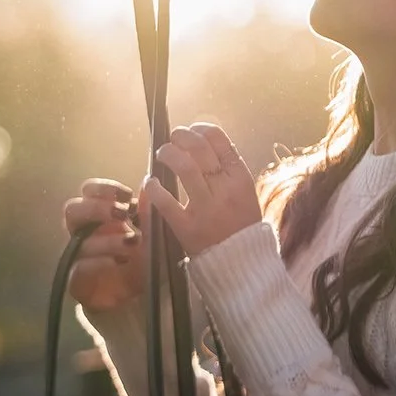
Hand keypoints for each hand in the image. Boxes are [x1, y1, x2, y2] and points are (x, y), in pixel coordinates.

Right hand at [65, 178, 145, 311]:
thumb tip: (146, 184)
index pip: (89, 191)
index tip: (128, 195)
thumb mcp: (154, 234)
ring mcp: (79, 255)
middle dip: (97, 209)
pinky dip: (98, 263)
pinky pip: (79, 268)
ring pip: (79, 240)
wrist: (143, 298)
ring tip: (132, 243)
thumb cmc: (146, 259)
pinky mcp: (77, 279)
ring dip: (107, 239)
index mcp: (100, 214)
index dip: (104, 188)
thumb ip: (149, 211)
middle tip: (122, 214)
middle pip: (72, 209)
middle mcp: (85, 231)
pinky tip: (117, 263)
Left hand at [144, 123, 261, 260]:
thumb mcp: (244, 193)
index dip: (200, 129)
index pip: (220, 140)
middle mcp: (224, 190)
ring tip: (162, 154)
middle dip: (181, 137)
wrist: (243, 266)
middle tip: (173, 139)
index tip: (191, 130)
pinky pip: (165, 201)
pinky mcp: (187, 228)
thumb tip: (202, 142)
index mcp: (240, 178)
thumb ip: (227, 170)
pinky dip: (154, 187)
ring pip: (184, 167)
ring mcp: (206, 209)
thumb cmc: (241, 226)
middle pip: (199, 148)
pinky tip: (150, 182)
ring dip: (168, 153)